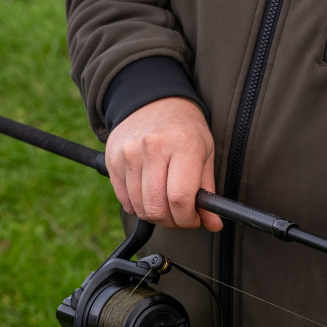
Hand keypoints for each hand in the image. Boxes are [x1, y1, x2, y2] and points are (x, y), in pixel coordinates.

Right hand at [104, 97, 221, 231]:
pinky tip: (149, 193)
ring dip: (155, 215)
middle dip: (172, 221)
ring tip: (166, 202)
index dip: (188, 219)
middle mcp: (152, 148)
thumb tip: (213, 225)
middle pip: (157, 208)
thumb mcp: (205, 154)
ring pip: (140, 208)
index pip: (180, 198)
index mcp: (183, 145)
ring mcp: (128, 154)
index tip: (193, 219)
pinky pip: (124, 200)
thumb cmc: (184, 129)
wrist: (153, 102)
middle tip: (181, 214)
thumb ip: (208, 192)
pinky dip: (139, 206)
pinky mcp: (112, 161)